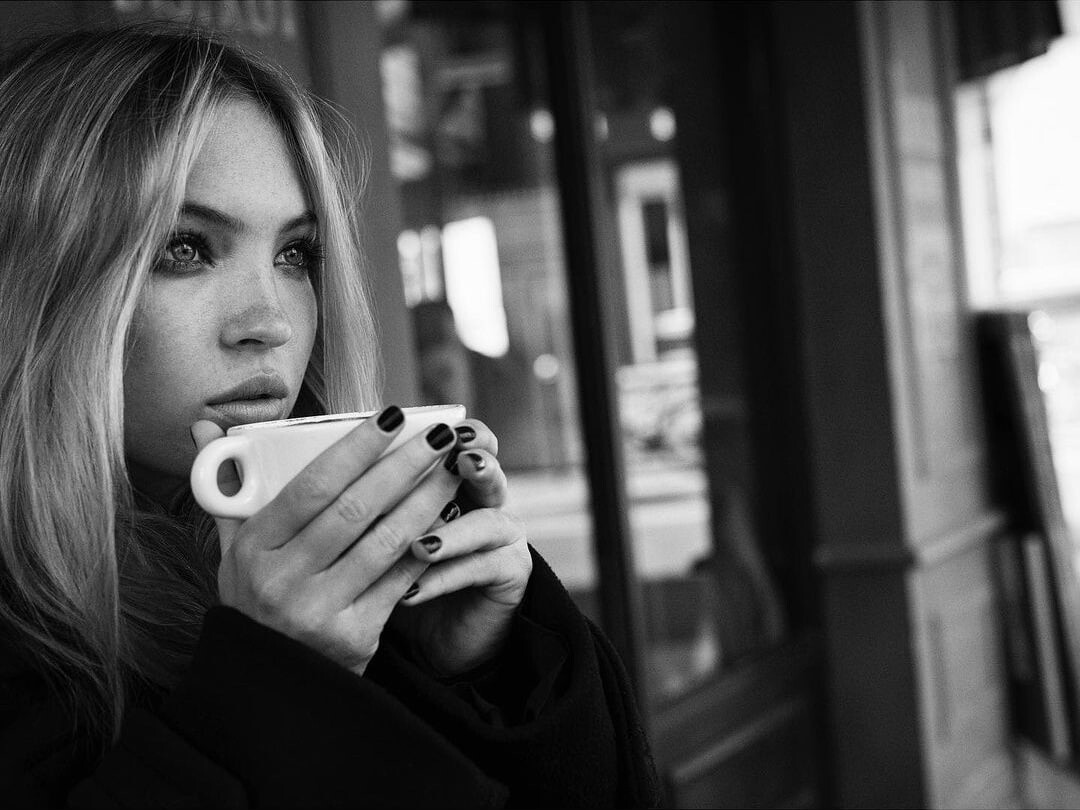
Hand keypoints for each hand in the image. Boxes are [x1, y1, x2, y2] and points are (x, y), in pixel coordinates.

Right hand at [190, 406, 461, 676]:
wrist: (267, 690)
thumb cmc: (255, 603)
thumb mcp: (230, 553)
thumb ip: (228, 492)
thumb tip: (205, 430)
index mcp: (253, 549)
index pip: (311, 486)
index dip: (355, 448)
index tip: (390, 417)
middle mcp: (284, 579)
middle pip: (355, 508)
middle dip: (404, 466)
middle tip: (440, 436)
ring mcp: (320, 610)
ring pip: (385, 542)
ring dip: (427, 501)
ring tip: (453, 471)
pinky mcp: (355, 636)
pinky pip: (399, 581)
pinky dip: (427, 546)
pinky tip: (450, 520)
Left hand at [390, 419, 532, 676]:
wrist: (432, 636)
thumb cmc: (397, 575)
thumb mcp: (379, 532)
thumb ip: (371, 500)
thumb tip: (326, 464)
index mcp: (461, 481)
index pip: (474, 443)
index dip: (466, 433)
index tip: (447, 427)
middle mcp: (490, 502)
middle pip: (490, 474)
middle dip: (474, 464)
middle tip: (458, 461)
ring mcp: (505, 539)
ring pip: (487, 523)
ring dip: (451, 532)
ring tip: (419, 544)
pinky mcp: (511, 575)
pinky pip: (481, 570)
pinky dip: (444, 578)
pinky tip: (411, 591)